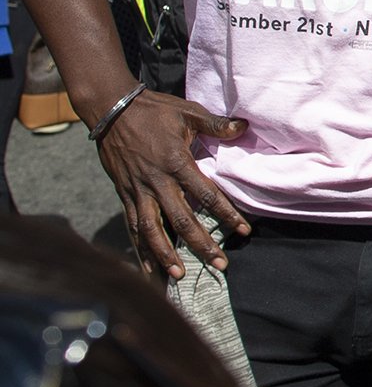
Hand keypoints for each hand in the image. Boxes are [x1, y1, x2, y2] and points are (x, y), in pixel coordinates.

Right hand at [95, 91, 250, 278]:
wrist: (112, 111)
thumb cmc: (155, 111)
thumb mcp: (188, 113)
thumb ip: (216, 124)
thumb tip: (244, 127)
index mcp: (177, 162)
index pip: (206, 194)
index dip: (226, 213)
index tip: (244, 231)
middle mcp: (157, 182)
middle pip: (182, 219)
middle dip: (201, 244)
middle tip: (219, 265)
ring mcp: (138, 191)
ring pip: (152, 229)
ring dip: (166, 254)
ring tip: (179, 276)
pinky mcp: (123, 195)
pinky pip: (132, 226)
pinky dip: (140, 248)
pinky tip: (147, 268)